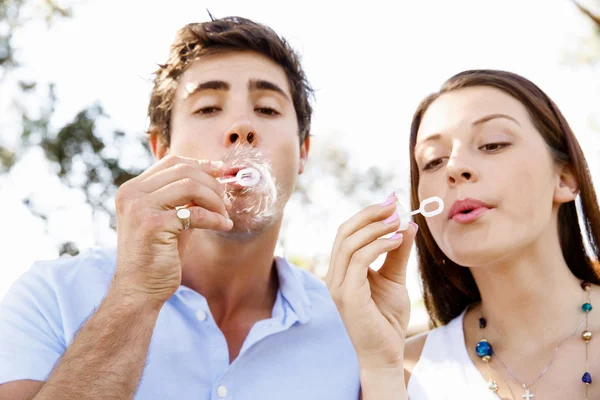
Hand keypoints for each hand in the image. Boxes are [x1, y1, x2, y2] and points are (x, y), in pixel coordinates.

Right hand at [112, 155, 233, 304]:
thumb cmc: (158, 256)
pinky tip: (225, 226)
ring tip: (224, 215)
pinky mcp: (152, 225)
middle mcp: (132, 194)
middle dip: (212, 183)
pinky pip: (195, 213)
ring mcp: (139, 208)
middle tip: (226, 201)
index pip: (172, 162)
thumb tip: (215, 178)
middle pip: (183, 171)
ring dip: (215, 200)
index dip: (201, 164)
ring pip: (190, 186)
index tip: (223, 172)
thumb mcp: (170, 219)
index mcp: (133, 189)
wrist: (139, 290)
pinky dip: (215, 218)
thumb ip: (184, 199)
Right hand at [327, 193, 415, 369]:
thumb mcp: (395, 278)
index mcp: (342, 269)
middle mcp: (334, 274)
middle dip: (370, 214)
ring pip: (349, 242)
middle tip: (394, 204)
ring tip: (399, 221)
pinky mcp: (346, 294)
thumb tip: (407, 224)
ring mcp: (337, 284)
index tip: (391, 199)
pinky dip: (378, 245)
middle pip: (345, 232)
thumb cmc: (387, 318)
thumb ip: (398, 252)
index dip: (368, 213)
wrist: (385, 352)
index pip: (348, 232)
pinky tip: (397, 240)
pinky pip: (359, 259)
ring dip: (376, 227)